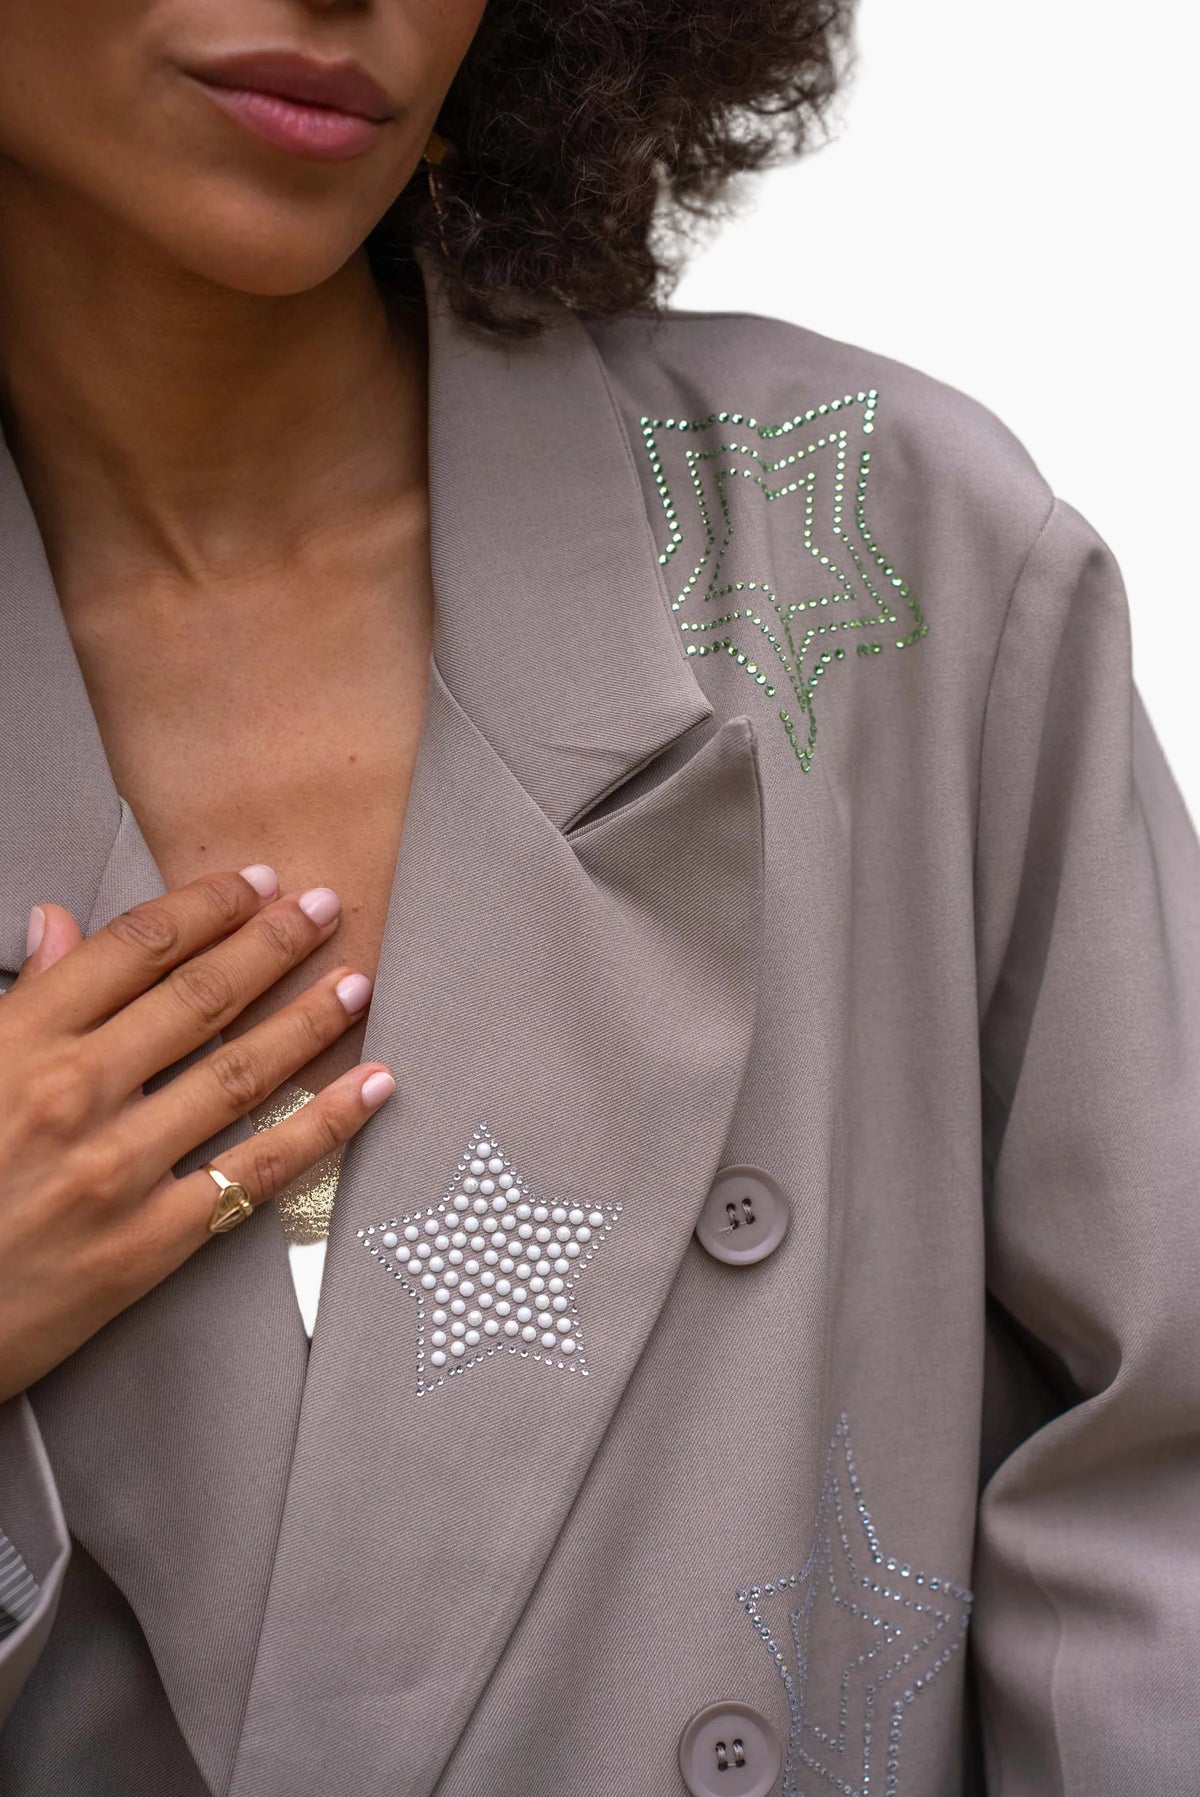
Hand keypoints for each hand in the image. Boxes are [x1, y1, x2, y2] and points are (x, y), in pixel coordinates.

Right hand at [0, 867, 395, 1401]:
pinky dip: (327, 1124)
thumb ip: (19, 998)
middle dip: (275, 943)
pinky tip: (370, 1088)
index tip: (252, 884)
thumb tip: (56, 923)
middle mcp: (75, 1096)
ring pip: (241, 1072)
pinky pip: (259, 1170)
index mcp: (20, 1043)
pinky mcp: (149, 1243)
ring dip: (311, 1020)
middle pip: (201, 997)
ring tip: (356, 984)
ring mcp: (118, 1170)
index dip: (205, 907)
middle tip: (327, 908)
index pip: (134, 949)